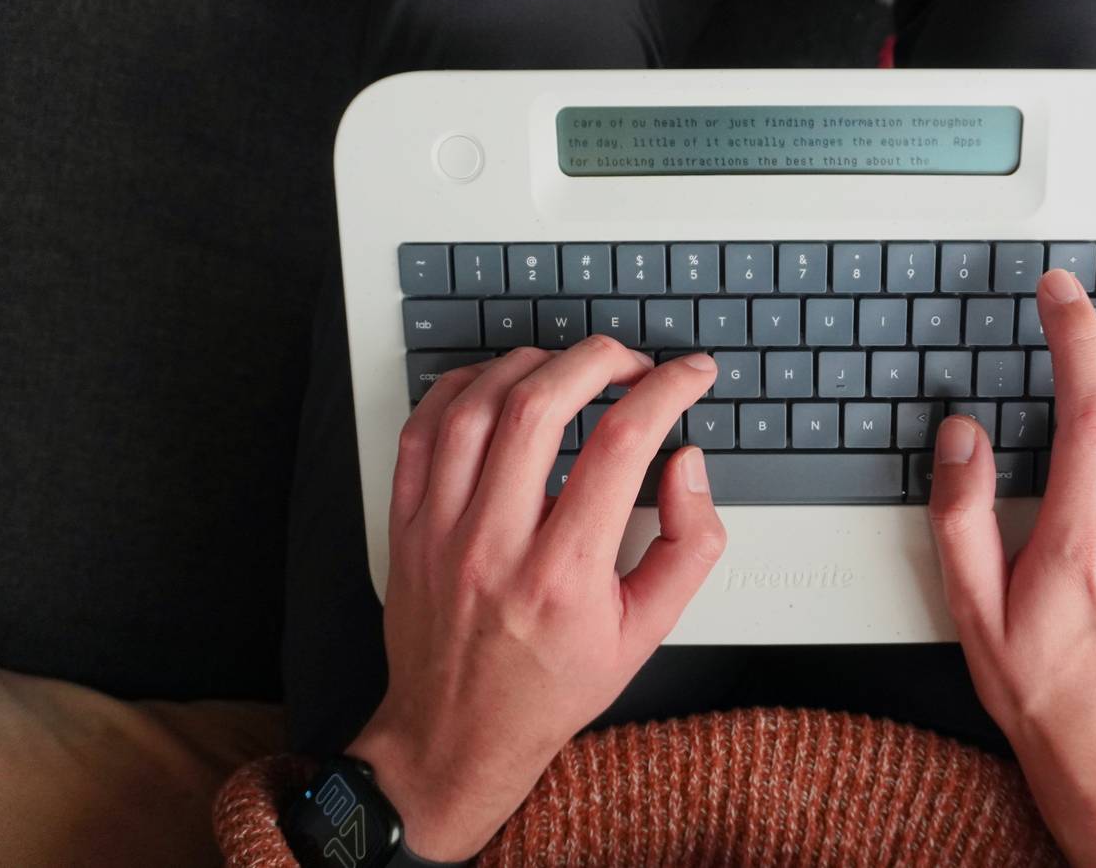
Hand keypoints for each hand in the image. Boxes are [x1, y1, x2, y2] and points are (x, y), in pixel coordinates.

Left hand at [345, 338, 724, 860]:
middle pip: (540, 406)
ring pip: (475, 406)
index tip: (689, 374)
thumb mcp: (647, 634)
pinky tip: (497, 384)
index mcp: (564, 575)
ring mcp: (441, 532)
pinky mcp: (406, 527)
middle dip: (598, 359)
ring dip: (531, 365)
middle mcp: (495, 546)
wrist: (457, 737)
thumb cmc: (551, 687)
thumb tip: (688, 466)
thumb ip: (689, 546)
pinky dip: (461, 388)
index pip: (621, 447)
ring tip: (569, 367)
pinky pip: (421, 430)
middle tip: (631, 361)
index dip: (666, 390)